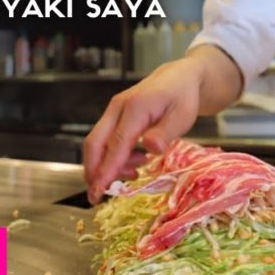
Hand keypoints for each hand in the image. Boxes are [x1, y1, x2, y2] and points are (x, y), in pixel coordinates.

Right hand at [83, 59, 201, 203]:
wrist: (179, 77)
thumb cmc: (182, 97)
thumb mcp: (182, 116)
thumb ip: (165, 133)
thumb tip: (152, 149)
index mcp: (135, 108)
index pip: (115, 144)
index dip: (106, 170)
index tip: (98, 191)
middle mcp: (117, 108)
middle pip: (94, 143)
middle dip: (92, 171)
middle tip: (96, 196)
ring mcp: (114, 111)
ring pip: (98, 143)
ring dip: (108, 165)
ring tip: (135, 173)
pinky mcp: (115, 116)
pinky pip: (106, 139)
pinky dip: (114, 156)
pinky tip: (135, 162)